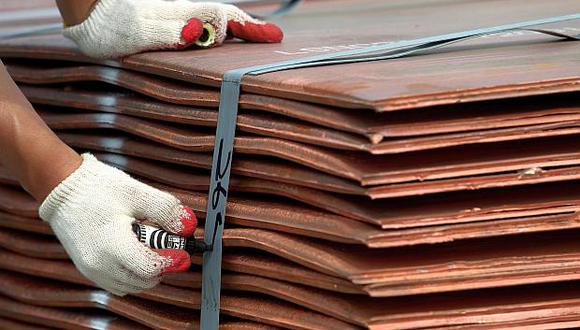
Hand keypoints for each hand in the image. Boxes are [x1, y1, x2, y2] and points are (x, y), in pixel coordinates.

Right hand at [39, 153, 196, 295]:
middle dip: (162, 266)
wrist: (61, 185)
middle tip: (168, 244)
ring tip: (148, 244)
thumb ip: (166, 211)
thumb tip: (188, 226)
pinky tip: (134, 249)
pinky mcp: (87, 268)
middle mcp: (99, 265)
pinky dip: (131, 272)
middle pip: (143, 281)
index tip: (185, 250)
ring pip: (131, 285)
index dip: (172, 261)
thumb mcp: (138, 193)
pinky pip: (117, 282)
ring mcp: (91, 269)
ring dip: (147, 271)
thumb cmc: (98, 187)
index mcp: (112, 246)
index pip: (151, 269)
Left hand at [63, 0, 283, 57]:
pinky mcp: (171, 28)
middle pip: (225, 18)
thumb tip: (198, 32)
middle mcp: (185, 16)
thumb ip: (168, 32)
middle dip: (250, 28)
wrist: (89, 13)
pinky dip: (221, 33)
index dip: (250, 28)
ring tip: (259, 38)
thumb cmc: (110, 25)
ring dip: (239, 30)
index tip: (274, 37)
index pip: (224, 18)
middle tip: (274, 37)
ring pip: (215, 22)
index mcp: (182, 16)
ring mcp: (179, 21)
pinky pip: (203, 28)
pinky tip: (226, 40)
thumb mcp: (138, 31)